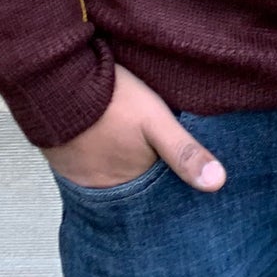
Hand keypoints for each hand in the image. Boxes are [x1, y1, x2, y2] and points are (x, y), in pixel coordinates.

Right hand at [43, 61, 226, 191]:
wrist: (57, 82)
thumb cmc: (111, 100)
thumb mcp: (156, 121)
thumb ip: (185, 152)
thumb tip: (219, 183)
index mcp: (128, 182)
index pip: (152, 194)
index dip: (163, 185)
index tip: (172, 182)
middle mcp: (101, 189)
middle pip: (128, 188)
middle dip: (140, 179)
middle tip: (147, 162)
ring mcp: (78, 175)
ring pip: (105, 177)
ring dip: (115, 168)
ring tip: (125, 150)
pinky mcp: (61, 159)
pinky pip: (82, 166)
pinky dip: (93, 158)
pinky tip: (101, 140)